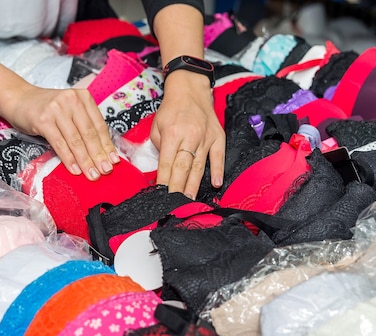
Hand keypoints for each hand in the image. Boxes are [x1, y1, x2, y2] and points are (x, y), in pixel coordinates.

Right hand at [6, 85, 119, 180]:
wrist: (19, 99)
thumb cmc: (48, 108)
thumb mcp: (70, 111)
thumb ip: (85, 126)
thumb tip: (102, 153)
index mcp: (83, 97)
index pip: (99, 125)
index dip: (107, 145)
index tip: (114, 161)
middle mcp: (72, 100)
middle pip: (89, 133)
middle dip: (99, 156)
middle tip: (105, 171)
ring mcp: (57, 109)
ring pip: (76, 140)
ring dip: (85, 161)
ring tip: (92, 175)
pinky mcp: (43, 120)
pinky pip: (59, 144)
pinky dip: (68, 159)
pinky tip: (75, 170)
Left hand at [150, 71, 224, 198]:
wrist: (191, 90)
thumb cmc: (171, 110)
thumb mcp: (157, 125)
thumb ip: (159, 147)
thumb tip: (162, 167)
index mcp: (172, 134)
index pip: (166, 162)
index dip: (163, 180)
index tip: (160, 195)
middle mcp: (190, 136)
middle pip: (183, 167)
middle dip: (178, 188)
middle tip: (175, 205)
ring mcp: (205, 138)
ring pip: (199, 165)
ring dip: (194, 185)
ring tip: (190, 200)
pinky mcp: (218, 137)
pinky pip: (218, 156)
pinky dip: (218, 170)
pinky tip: (216, 184)